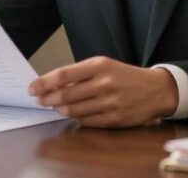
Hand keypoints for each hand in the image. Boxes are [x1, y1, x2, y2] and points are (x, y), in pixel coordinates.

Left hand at [28, 56, 178, 127]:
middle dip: (48, 99)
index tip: (32, 88)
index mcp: (99, 66)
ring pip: (74, 110)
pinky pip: (86, 121)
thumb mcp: (103, 65)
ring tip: (56, 106)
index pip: (63, 75)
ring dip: (60, 110)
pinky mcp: (115, 119)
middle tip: (41, 100)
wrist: (154, 90)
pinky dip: (76, 118)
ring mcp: (110, 103)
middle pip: (65, 95)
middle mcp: (104, 84)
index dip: (44, 83)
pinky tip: (73, 113)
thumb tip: (51, 85)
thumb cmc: (124, 76)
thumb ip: (79, 74)